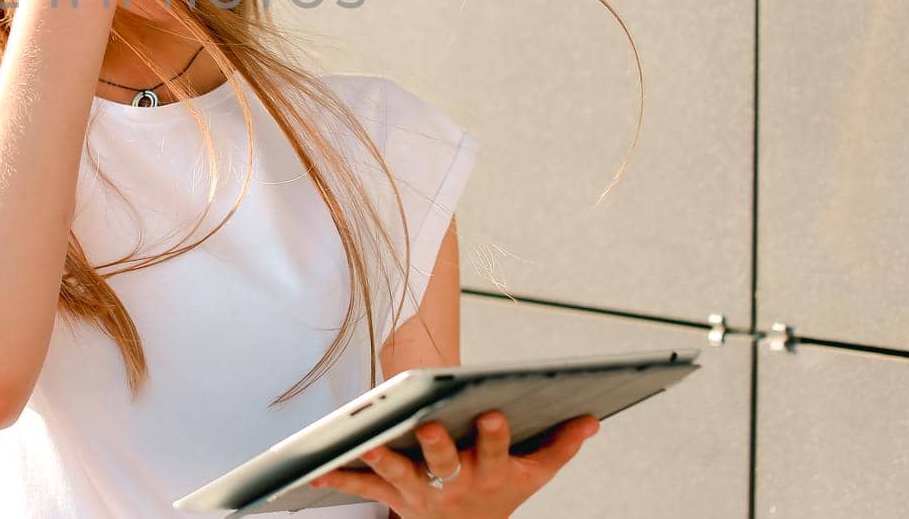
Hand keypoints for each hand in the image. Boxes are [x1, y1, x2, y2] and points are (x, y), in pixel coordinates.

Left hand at [307, 411, 599, 518]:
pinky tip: (316, 465)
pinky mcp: (392, 495)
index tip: (492, 413)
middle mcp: (455, 484)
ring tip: (367, 442)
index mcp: (490, 473)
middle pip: (445, 464)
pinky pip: (361, 485)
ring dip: (383, 459)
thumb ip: (560, 444)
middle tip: (429, 426)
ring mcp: (421, 492)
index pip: (495, 452)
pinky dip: (339, 475)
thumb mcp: (533, 473)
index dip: (494, 436)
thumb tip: (592, 418)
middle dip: (438, 447)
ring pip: (400, 475)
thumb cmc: (499, 492)